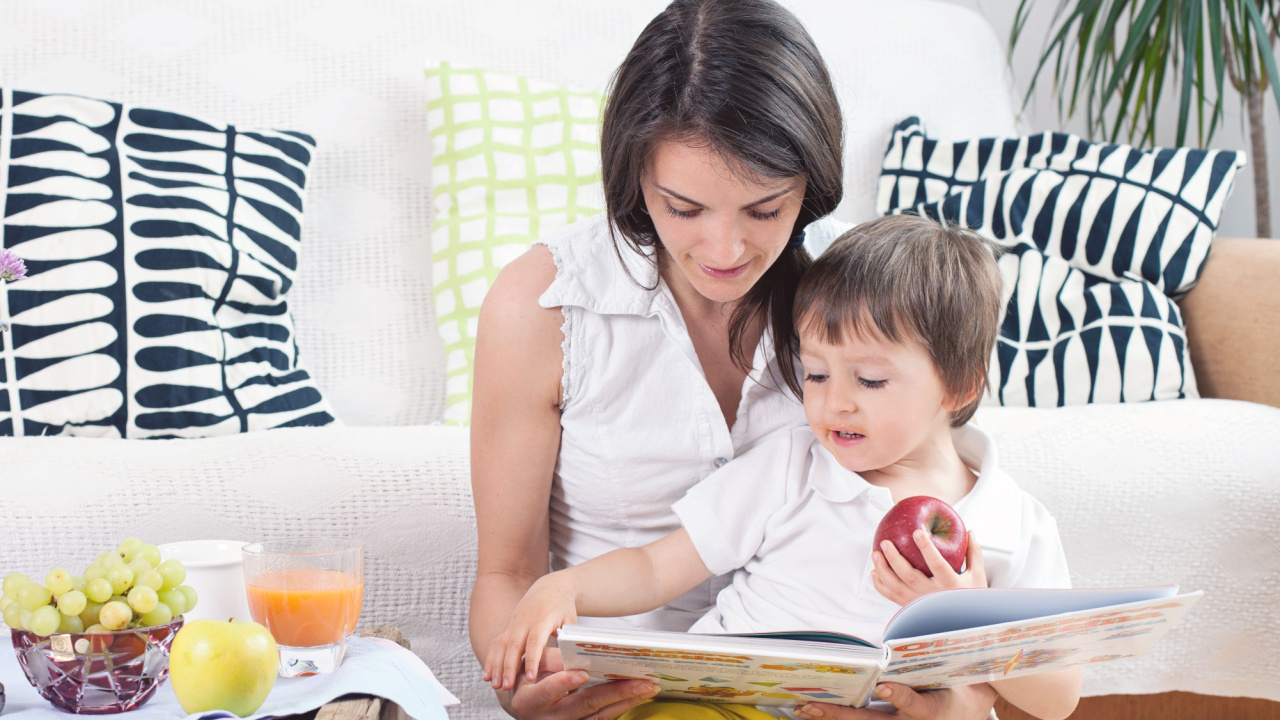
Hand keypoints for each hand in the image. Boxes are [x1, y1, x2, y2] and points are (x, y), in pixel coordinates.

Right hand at [485, 575, 580, 688]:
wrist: (549, 588)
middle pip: (514, 646)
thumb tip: (574, 662)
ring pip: (502, 646)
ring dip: (497, 666)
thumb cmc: (563, 606)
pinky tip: (487, 676)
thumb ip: (569, 639)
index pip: (535, 641)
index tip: (530, 678)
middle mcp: (524, 621)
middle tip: (506, 687)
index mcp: (542, 619)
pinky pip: (497, 644)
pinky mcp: (508, 627)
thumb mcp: (570, 619)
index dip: (532, 660)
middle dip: (509, 667)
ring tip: (494, 685)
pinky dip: (491, 660)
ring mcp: (514, 624)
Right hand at [498, 647, 661, 719]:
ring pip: (598, 716)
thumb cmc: (529, 675)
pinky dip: (621, 708)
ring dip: (626, 702)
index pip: (547, 691)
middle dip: (615, 693)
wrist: (520, 699)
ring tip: (648, 688)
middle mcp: (548, 718)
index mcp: (529, 700)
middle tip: (642, 682)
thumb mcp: (533, 664)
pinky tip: (639, 697)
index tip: (582, 673)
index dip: (564, 683)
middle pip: (584, 705)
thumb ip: (554, 660)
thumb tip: (582, 657)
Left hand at [794, 681, 997, 718]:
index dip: (899, 697)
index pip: (916, 705)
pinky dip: (836, 716)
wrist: (966, 712)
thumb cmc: (955, 688)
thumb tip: (902, 644)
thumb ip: (926, 664)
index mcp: (932, 710)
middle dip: (839, 714)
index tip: (883, 685)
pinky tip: (813, 710)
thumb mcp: (950, 675)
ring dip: (830, 717)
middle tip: (811, 704)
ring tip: (803, 708)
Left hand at [872, 530, 986, 605]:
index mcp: (951, 585)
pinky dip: (881, 585)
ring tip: (875, 554)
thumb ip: (973, 553)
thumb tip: (969, 531)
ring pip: (897, 587)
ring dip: (883, 570)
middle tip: (885, 543)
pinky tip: (874, 573)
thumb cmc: (972, 597)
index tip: (917, 532)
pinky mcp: (911, 609)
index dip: (926, 548)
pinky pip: (892, 597)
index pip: (937, 564)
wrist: (966, 625)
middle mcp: (933, 595)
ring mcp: (920, 603)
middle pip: (910, 576)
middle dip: (895, 559)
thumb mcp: (978, 576)